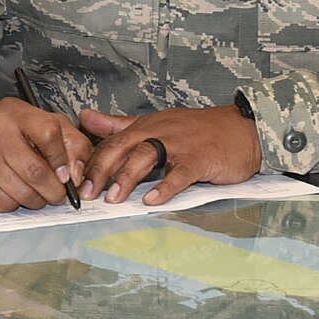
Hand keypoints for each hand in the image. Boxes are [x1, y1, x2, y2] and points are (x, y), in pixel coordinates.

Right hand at [0, 100, 89, 211]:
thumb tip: (75, 175)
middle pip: (36, 172)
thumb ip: (72, 143)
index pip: (49, 134)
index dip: (63, 159)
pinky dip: (15, 204)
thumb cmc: (13, 134)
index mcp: (16, 113)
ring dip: (37, 200)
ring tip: (36, 193)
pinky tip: (13, 192)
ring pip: (22, 194)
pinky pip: (4, 204)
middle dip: (54, 191)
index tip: (66, 173)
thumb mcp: (45, 125)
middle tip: (57, 194)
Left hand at [79, 103, 261, 205]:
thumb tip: (85, 117)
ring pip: (146, 157)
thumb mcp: (156, 123)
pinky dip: (165, 188)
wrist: (244, 129)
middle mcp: (159, 132)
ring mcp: (180, 145)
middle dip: (100, 170)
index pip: (112, 142)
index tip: (75, 181)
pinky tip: (151, 201)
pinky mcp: (200, 160)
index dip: (92, 162)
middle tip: (86, 193)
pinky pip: (179, 174)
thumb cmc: (199, 130)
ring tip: (112, 199)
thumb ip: (118, 124)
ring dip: (127, 178)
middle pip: (123, 148)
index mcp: (147, 125)